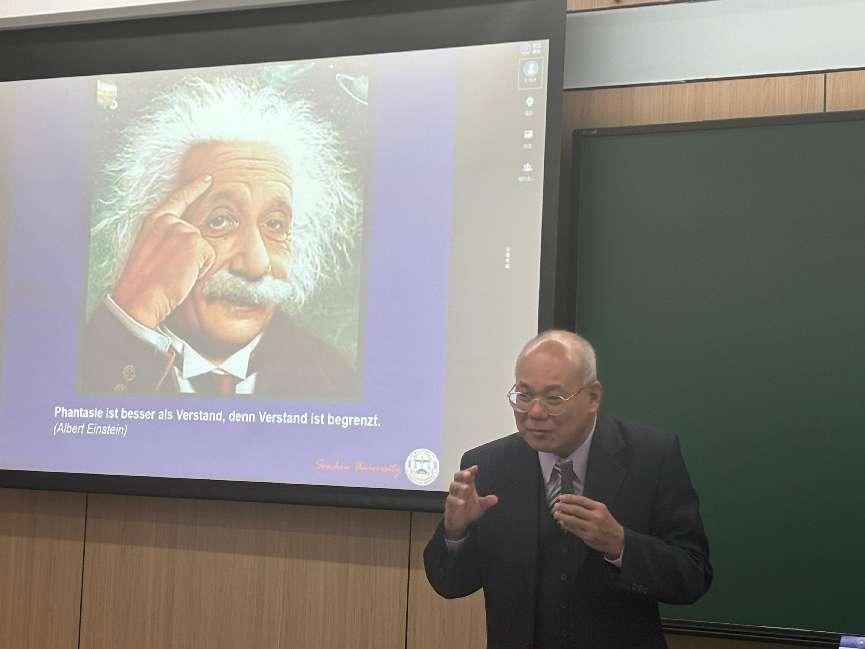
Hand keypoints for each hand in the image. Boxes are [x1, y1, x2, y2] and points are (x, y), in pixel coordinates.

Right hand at [112, 175, 215, 327]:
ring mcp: (183, 229)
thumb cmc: (145, 282)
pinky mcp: (195, 241)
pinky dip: (201, 271)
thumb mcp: (153, 251)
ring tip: (175, 273)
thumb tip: (192, 239)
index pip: (177, 199)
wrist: (140, 297)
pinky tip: (183, 275)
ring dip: (197, 264)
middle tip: (171, 271)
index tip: (207, 179)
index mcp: (154, 221)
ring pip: (206, 248)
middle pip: (198, 235)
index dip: (194, 188)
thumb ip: (170, 238)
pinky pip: (211, 259)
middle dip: (193, 256)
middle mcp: (168, 220)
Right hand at [443, 465, 498, 539]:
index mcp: (468, 485)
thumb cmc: (469, 510)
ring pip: (453, 486)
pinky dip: (456, 500)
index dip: (471, 470)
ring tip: (466, 488)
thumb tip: (496, 499)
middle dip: (462, 474)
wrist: (460, 523)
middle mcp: (460, 488)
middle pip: (457, 476)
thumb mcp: (480, 506)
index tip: (476, 467)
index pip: (468, 475)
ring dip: (459, 486)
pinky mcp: (449, 504)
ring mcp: (454, 495)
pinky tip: (462, 502)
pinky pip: (450, 499)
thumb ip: (487, 501)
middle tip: (468, 474)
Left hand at [554, 494, 624, 558]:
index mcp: (599, 508)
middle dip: (563, 506)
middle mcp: (595, 517)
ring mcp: (591, 527)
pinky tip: (562, 523)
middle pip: (575, 509)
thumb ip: (588, 506)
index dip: (569, 498)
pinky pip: (574, 530)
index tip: (561, 497)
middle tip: (556, 505)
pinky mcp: (588, 536)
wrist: (618, 539)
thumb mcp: (602, 511)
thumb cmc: (608, 524)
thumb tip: (571, 502)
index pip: (581, 500)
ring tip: (556, 513)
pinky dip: (566, 525)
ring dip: (562, 516)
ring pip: (573, 520)